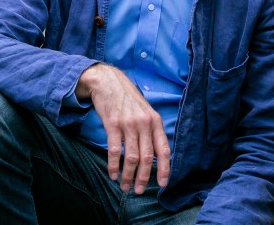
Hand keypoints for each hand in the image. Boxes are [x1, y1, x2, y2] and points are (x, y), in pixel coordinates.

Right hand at [75, 63, 169, 193]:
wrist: (108, 82)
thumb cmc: (128, 99)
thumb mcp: (145, 111)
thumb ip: (151, 131)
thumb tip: (154, 156)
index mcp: (155, 121)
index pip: (163, 149)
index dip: (164, 168)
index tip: (162, 184)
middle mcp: (144, 123)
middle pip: (147, 157)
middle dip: (144, 177)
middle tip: (139, 191)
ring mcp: (128, 124)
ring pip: (131, 157)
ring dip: (128, 175)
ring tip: (125, 186)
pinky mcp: (112, 124)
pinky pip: (114, 151)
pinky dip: (114, 166)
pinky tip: (113, 175)